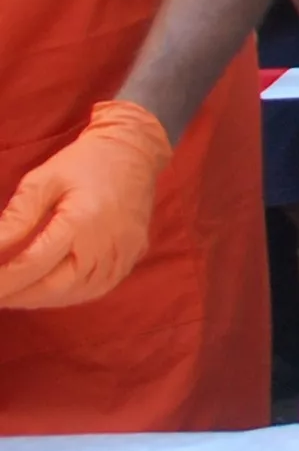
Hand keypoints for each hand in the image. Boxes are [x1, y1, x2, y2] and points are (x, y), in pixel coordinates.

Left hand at [0, 101, 173, 308]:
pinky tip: (51, 288)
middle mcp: (105, 244)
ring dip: (42, 299)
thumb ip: (15, 220)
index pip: (32, 265)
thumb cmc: (83, 163)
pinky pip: (97, 289)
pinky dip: (69, 295)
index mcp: (81, 221)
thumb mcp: (41, 182)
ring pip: (76, 294)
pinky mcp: (132, 257)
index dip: (2, 281)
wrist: (134, 151)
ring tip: (17, 293)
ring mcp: (123, 254)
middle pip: (55, 288)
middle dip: (19, 296)